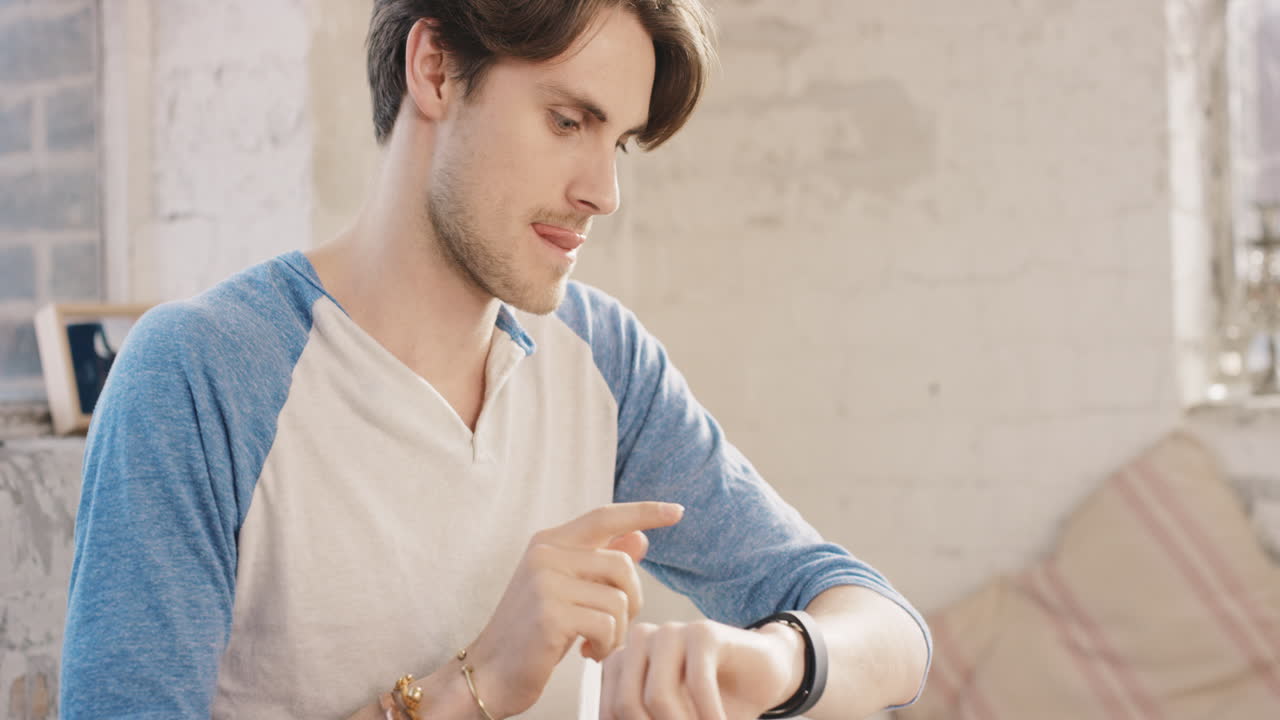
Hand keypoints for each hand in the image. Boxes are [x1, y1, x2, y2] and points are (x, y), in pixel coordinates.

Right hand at [466, 502, 684, 718]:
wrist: (490, 672)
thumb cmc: (532, 631)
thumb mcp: (568, 590)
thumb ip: (601, 563)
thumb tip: (641, 538)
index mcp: (549, 542)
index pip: (605, 516)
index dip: (644, 512)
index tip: (677, 511)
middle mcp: (546, 553)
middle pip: (622, 565)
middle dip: (632, 601)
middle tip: (613, 626)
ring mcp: (545, 582)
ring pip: (619, 598)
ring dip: (618, 630)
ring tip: (596, 643)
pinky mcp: (550, 613)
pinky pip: (608, 624)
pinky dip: (607, 644)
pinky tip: (587, 653)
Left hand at [599, 619, 801, 719]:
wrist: (763, 671)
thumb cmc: (713, 700)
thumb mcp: (671, 717)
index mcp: (622, 662)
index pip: (610, 712)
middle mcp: (640, 641)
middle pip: (627, 705)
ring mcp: (671, 632)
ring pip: (658, 696)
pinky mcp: (704, 632)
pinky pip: (697, 684)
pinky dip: (710, 715)